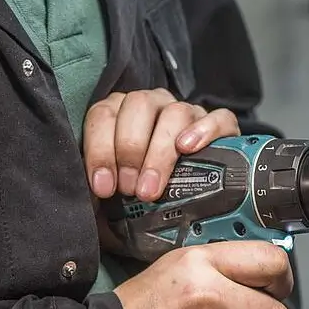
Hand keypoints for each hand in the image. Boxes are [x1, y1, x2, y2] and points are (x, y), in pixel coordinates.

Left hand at [84, 89, 239, 201]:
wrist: (186, 203)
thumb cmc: (144, 194)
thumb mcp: (116, 196)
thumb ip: (101, 194)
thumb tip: (88, 202)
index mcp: (121, 113)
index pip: (104, 115)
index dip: (100, 150)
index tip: (104, 187)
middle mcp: (154, 105)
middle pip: (139, 105)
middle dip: (130, 150)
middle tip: (130, 189)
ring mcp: (188, 111)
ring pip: (175, 113)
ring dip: (160, 152)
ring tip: (154, 187)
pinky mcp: (220, 124)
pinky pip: (217, 118)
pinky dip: (203, 131)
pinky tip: (189, 149)